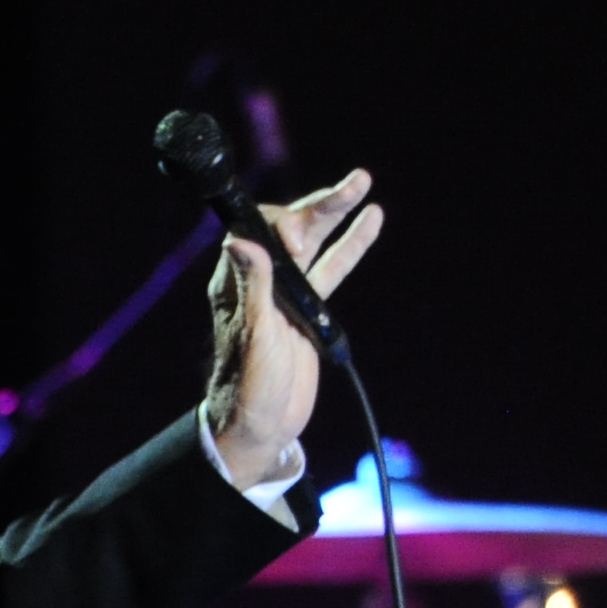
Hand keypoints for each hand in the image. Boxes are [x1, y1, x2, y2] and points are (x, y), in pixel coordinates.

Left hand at [200, 170, 384, 480]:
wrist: (260, 425)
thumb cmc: (248, 386)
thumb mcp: (254, 335)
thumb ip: (253, 288)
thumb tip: (241, 242)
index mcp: (236, 282)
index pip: (257, 230)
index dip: (281, 224)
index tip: (298, 244)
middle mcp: (259, 281)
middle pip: (290, 229)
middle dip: (319, 204)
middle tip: (355, 182)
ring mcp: (285, 293)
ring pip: (314, 243)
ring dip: (337, 212)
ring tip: (362, 183)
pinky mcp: (307, 310)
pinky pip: (331, 269)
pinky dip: (351, 245)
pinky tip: (371, 219)